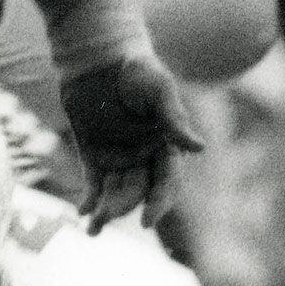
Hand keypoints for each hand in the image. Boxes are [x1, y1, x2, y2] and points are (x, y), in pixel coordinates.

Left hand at [59, 56, 203, 232]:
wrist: (99, 58)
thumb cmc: (137, 69)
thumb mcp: (160, 91)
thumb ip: (175, 121)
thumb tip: (202, 149)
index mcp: (166, 142)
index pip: (168, 179)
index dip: (160, 201)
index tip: (147, 221)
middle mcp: (145, 153)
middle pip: (139, 189)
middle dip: (126, 206)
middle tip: (108, 217)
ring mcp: (119, 154)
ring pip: (116, 190)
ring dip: (107, 210)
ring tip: (94, 227)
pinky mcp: (93, 153)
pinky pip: (93, 182)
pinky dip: (89, 198)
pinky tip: (83, 212)